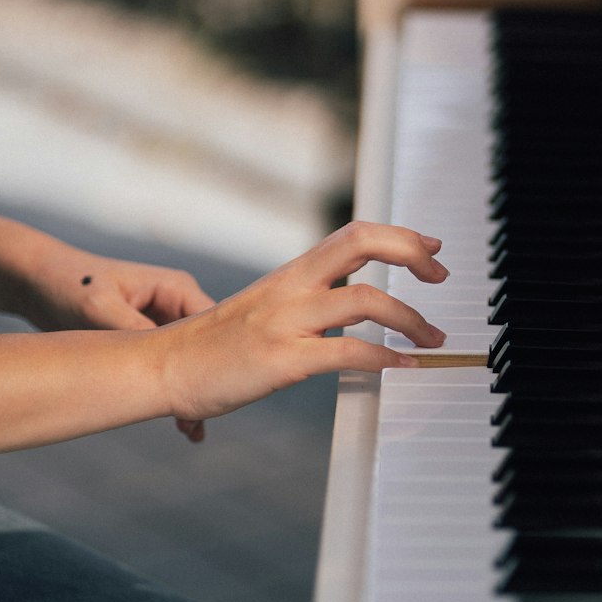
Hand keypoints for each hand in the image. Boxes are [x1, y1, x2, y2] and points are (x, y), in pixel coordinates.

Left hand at [16, 239, 215, 442]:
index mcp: (176, 288)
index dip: (215, 365)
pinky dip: (169, 392)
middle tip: (195, 427)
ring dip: (187, 394)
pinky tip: (175, 423)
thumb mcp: (100, 309)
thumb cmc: (68, 285)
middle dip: (202, 386)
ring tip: (190, 432)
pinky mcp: (149, 340)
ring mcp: (165, 323)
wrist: (36, 282)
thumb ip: (134, 333)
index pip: (215, 328)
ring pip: (188, 364)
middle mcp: (176, 305)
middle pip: (204, 351)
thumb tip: (162, 364)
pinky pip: (168, 369)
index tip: (207, 399)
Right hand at [157, 221, 448, 423]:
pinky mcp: (283, 360)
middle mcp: (291, 289)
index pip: (354, 235)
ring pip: (366, 300)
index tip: (431, 248)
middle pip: (362, 244)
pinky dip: (386, 358)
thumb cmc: (213, 347)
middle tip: (440, 275)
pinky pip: (348, 353)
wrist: (161, 366)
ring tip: (434, 338)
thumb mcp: (264, 311)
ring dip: (411, 318)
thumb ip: (305, 305)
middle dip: (411, 252)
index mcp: (290, 275)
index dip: (399, 235)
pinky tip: (405, 366)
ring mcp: (286, 322)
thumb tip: (348, 313)